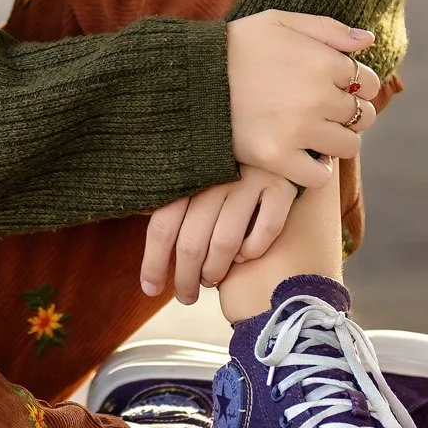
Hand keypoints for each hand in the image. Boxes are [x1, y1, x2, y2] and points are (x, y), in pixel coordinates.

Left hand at [140, 169, 300, 302]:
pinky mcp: (281, 186)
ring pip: (225, 242)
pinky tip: (245, 257)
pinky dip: (252, 250)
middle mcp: (217, 176)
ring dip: (215, 271)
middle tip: (185, 296)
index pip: (162, 225)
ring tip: (211, 281)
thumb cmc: (226, 165)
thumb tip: (146, 236)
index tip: (150, 289)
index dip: (153, 263)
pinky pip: (266, 230)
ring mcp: (250, 180)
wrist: (275, 131)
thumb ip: (173, 202)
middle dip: (184, 279)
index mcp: (188, 174)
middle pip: (191, 242)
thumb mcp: (194, 176)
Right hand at [226, 11, 381, 188]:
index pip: (367, 82)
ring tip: (311, 133)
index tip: (337, 89)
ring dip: (335, 142)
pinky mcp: (277, 157)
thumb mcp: (278, 21)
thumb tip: (368, 42)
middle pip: (363, 115)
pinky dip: (313, 170)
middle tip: (322, 112)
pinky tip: (298, 156)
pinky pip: (319, 176)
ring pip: (348, 147)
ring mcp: (299, 129)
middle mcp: (317, 95)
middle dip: (348, 114)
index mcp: (322, 60)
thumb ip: (328, 29)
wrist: (188, 78)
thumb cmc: (235, 46)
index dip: (356, 85)